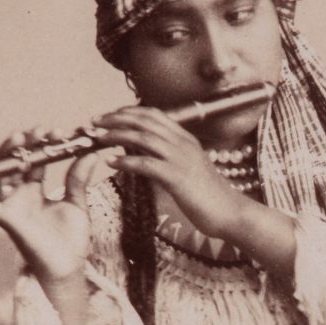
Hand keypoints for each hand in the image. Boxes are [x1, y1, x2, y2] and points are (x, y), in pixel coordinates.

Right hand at [0, 141, 103, 282]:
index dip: (43, 144)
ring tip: (20, 138)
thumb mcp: (77, 203)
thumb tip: (91, 153)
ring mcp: (11, 206)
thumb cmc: (71, 240)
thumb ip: (79, 179)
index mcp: (34, 190)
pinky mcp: (7, 220)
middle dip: (25, 144)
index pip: (33, 160)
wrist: (68, 267)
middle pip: (13, 163)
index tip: (59, 132)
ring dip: (6, 155)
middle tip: (42, 130)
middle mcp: (19, 195)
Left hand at [89, 105, 245, 241]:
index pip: (152, 114)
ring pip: (143, 137)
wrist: (231, 212)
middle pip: (144, 120)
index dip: (126, 112)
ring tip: (97, 139)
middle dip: (115, 119)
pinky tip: (111, 163)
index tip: (106, 117)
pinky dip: (126, 161)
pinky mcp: (178, 178)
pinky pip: (147, 164)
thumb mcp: (187, 169)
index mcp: (184, 138)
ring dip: (116, 135)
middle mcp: (182, 143)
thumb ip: (166, 158)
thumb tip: (141, 154)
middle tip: (94, 123)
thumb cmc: (208, 195)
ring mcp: (181, 159)